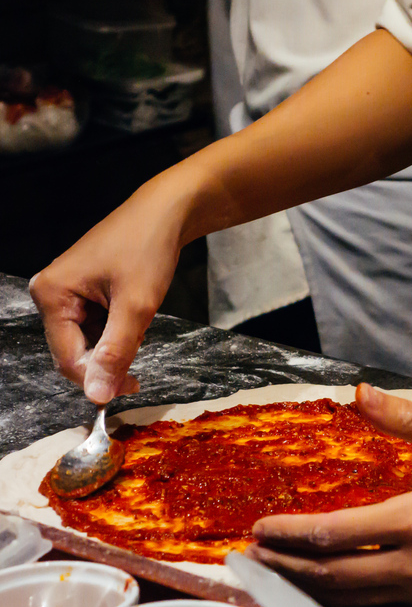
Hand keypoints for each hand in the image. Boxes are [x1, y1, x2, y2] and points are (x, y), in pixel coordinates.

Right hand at [29, 172, 184, 403]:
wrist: (165, 212)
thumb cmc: (148, 247)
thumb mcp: (136, 306)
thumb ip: (114, 353)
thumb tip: (96, 395)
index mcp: (52, 294)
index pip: (67, 358)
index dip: (98, 379)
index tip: (130, 388)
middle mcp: (50, 293)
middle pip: (74, 352)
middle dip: (108, 361)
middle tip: (140, 365)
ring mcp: (65, 291)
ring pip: (87, 342)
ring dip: (115, 346)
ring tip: (140, 326)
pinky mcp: (81, 290)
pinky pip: (95, 327)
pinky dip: (117, 332)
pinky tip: (134, 319)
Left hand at [247, 384, 411, 606]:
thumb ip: (408, 417)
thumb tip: (359, 393)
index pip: (339, 533)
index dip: (294, 532)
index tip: (261, 527)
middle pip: (334, 573)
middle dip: (287, 565)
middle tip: (250, 555)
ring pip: (348, 595)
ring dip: (303, 584)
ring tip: (268, 570)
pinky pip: (368, 603)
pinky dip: (333, 595)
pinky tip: (311, 584)